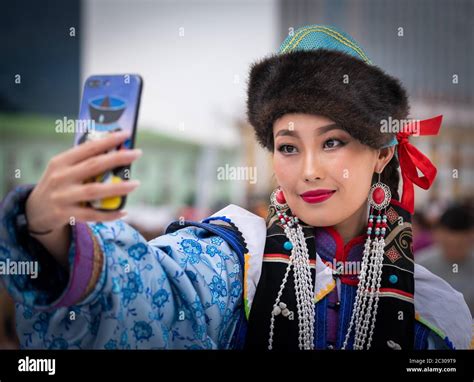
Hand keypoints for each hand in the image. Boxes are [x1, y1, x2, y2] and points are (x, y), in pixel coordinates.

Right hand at [25, 131, 141, 265]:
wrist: (35, 210)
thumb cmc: (58, 184)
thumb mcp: (62, 169)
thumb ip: (83, 162)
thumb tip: (115, 153)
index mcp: (61, 161)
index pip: (88, 148)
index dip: (108, 140)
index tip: (126, 134)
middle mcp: (61, 177)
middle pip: (94, 166)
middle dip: (118, 158)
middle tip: (137, 153)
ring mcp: (63, 196)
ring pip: (95, 191)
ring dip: (118, 187)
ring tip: (136, 183)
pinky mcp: (65, 214)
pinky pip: (92, 215)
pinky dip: (109, 214)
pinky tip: (123, 211)